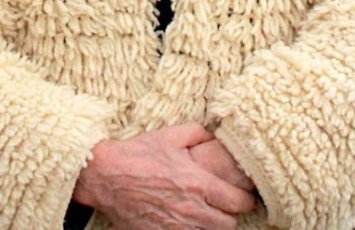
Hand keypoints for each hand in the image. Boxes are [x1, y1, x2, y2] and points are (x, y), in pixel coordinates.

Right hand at [72, 123, 257, 228]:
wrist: (107, 175)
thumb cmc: (139, 153)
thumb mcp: (172, 135)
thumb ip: (199, 133)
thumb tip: (215, 137)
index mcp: (197, 183)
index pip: (237, 202)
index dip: (247, 200)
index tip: (246, 196)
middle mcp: (191, 209)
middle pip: (228, 225)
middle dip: (231, 215)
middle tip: (227, 205)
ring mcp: (176, 227)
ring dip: (213, 225)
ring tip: (209, 214)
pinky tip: (189, 222)